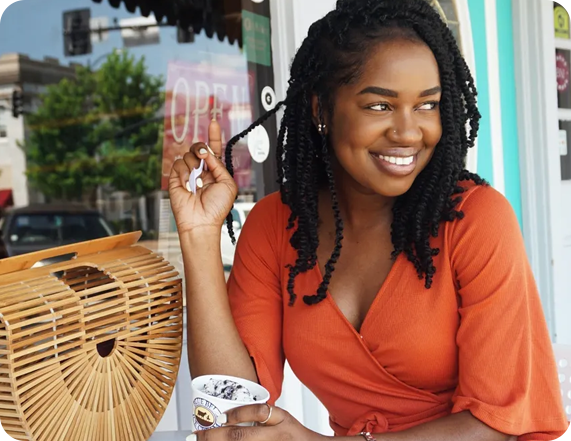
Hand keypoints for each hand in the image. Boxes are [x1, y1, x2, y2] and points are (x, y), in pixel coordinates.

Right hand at [169, 120, 237, 235]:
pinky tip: (189, 186)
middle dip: (201, 147)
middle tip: (204, 155)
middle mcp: (201, 170)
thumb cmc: (217, 207)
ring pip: (188, 155)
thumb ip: (219, 165)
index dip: (214, 135)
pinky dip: (184, 174)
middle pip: (199, 147)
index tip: (214, 122)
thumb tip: (208, 153)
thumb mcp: (227, 184)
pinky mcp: (175, 178)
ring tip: (198, 184)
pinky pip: (178, 164)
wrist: (202, 222)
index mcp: (215, 170)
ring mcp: (188, 173)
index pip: (214, 149)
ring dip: (194, 167)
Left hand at [188, 404, 327, 440]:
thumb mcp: (282, 418)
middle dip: (215, 436)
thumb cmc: (295, 435)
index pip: (258, 413)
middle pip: (242, 437)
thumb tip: (230, 416)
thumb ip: (261, 415)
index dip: (237, 414)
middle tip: (197, 435)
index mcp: (281, 420)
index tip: (220, 417)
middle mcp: (276, 437)